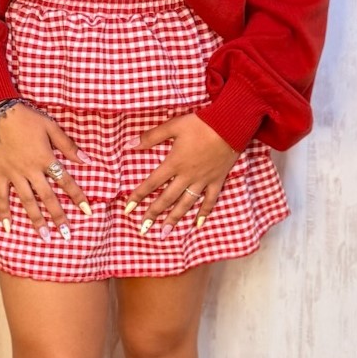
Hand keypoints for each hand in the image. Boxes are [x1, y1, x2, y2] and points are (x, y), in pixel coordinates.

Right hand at [0, 102, 92, 241]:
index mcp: (45, 158)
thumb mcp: (50, 126)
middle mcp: (30, 170)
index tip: (88, 211)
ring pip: (27, 201)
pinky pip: (1, 197)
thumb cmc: (26, 117)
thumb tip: (87, 160)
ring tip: (44, 236)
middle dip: (58, 216)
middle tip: (67, 234)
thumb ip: (68, 145)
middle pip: (47, 197)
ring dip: (36, 220)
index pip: (65, 181)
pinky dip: (3, 212)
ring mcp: (13, 174)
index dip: (77, 196)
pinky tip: (7, 228)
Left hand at [123, 113, 240, 235]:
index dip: (138, 196)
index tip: (127, 209)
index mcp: (174, 163)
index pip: (152, 183)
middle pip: (167, 198)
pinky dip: (204, 213)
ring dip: (174, 219)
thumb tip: (130, 145)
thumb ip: (151, 137)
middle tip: (143, 228)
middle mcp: (186, 176)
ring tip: (164, 233)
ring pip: (186, 204)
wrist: (229, 125)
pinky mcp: (217, 180)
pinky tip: (197, 224)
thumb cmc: (199, 124)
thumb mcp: (173, 126)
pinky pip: (210, 200)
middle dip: (153, 214)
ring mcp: (203, 180)